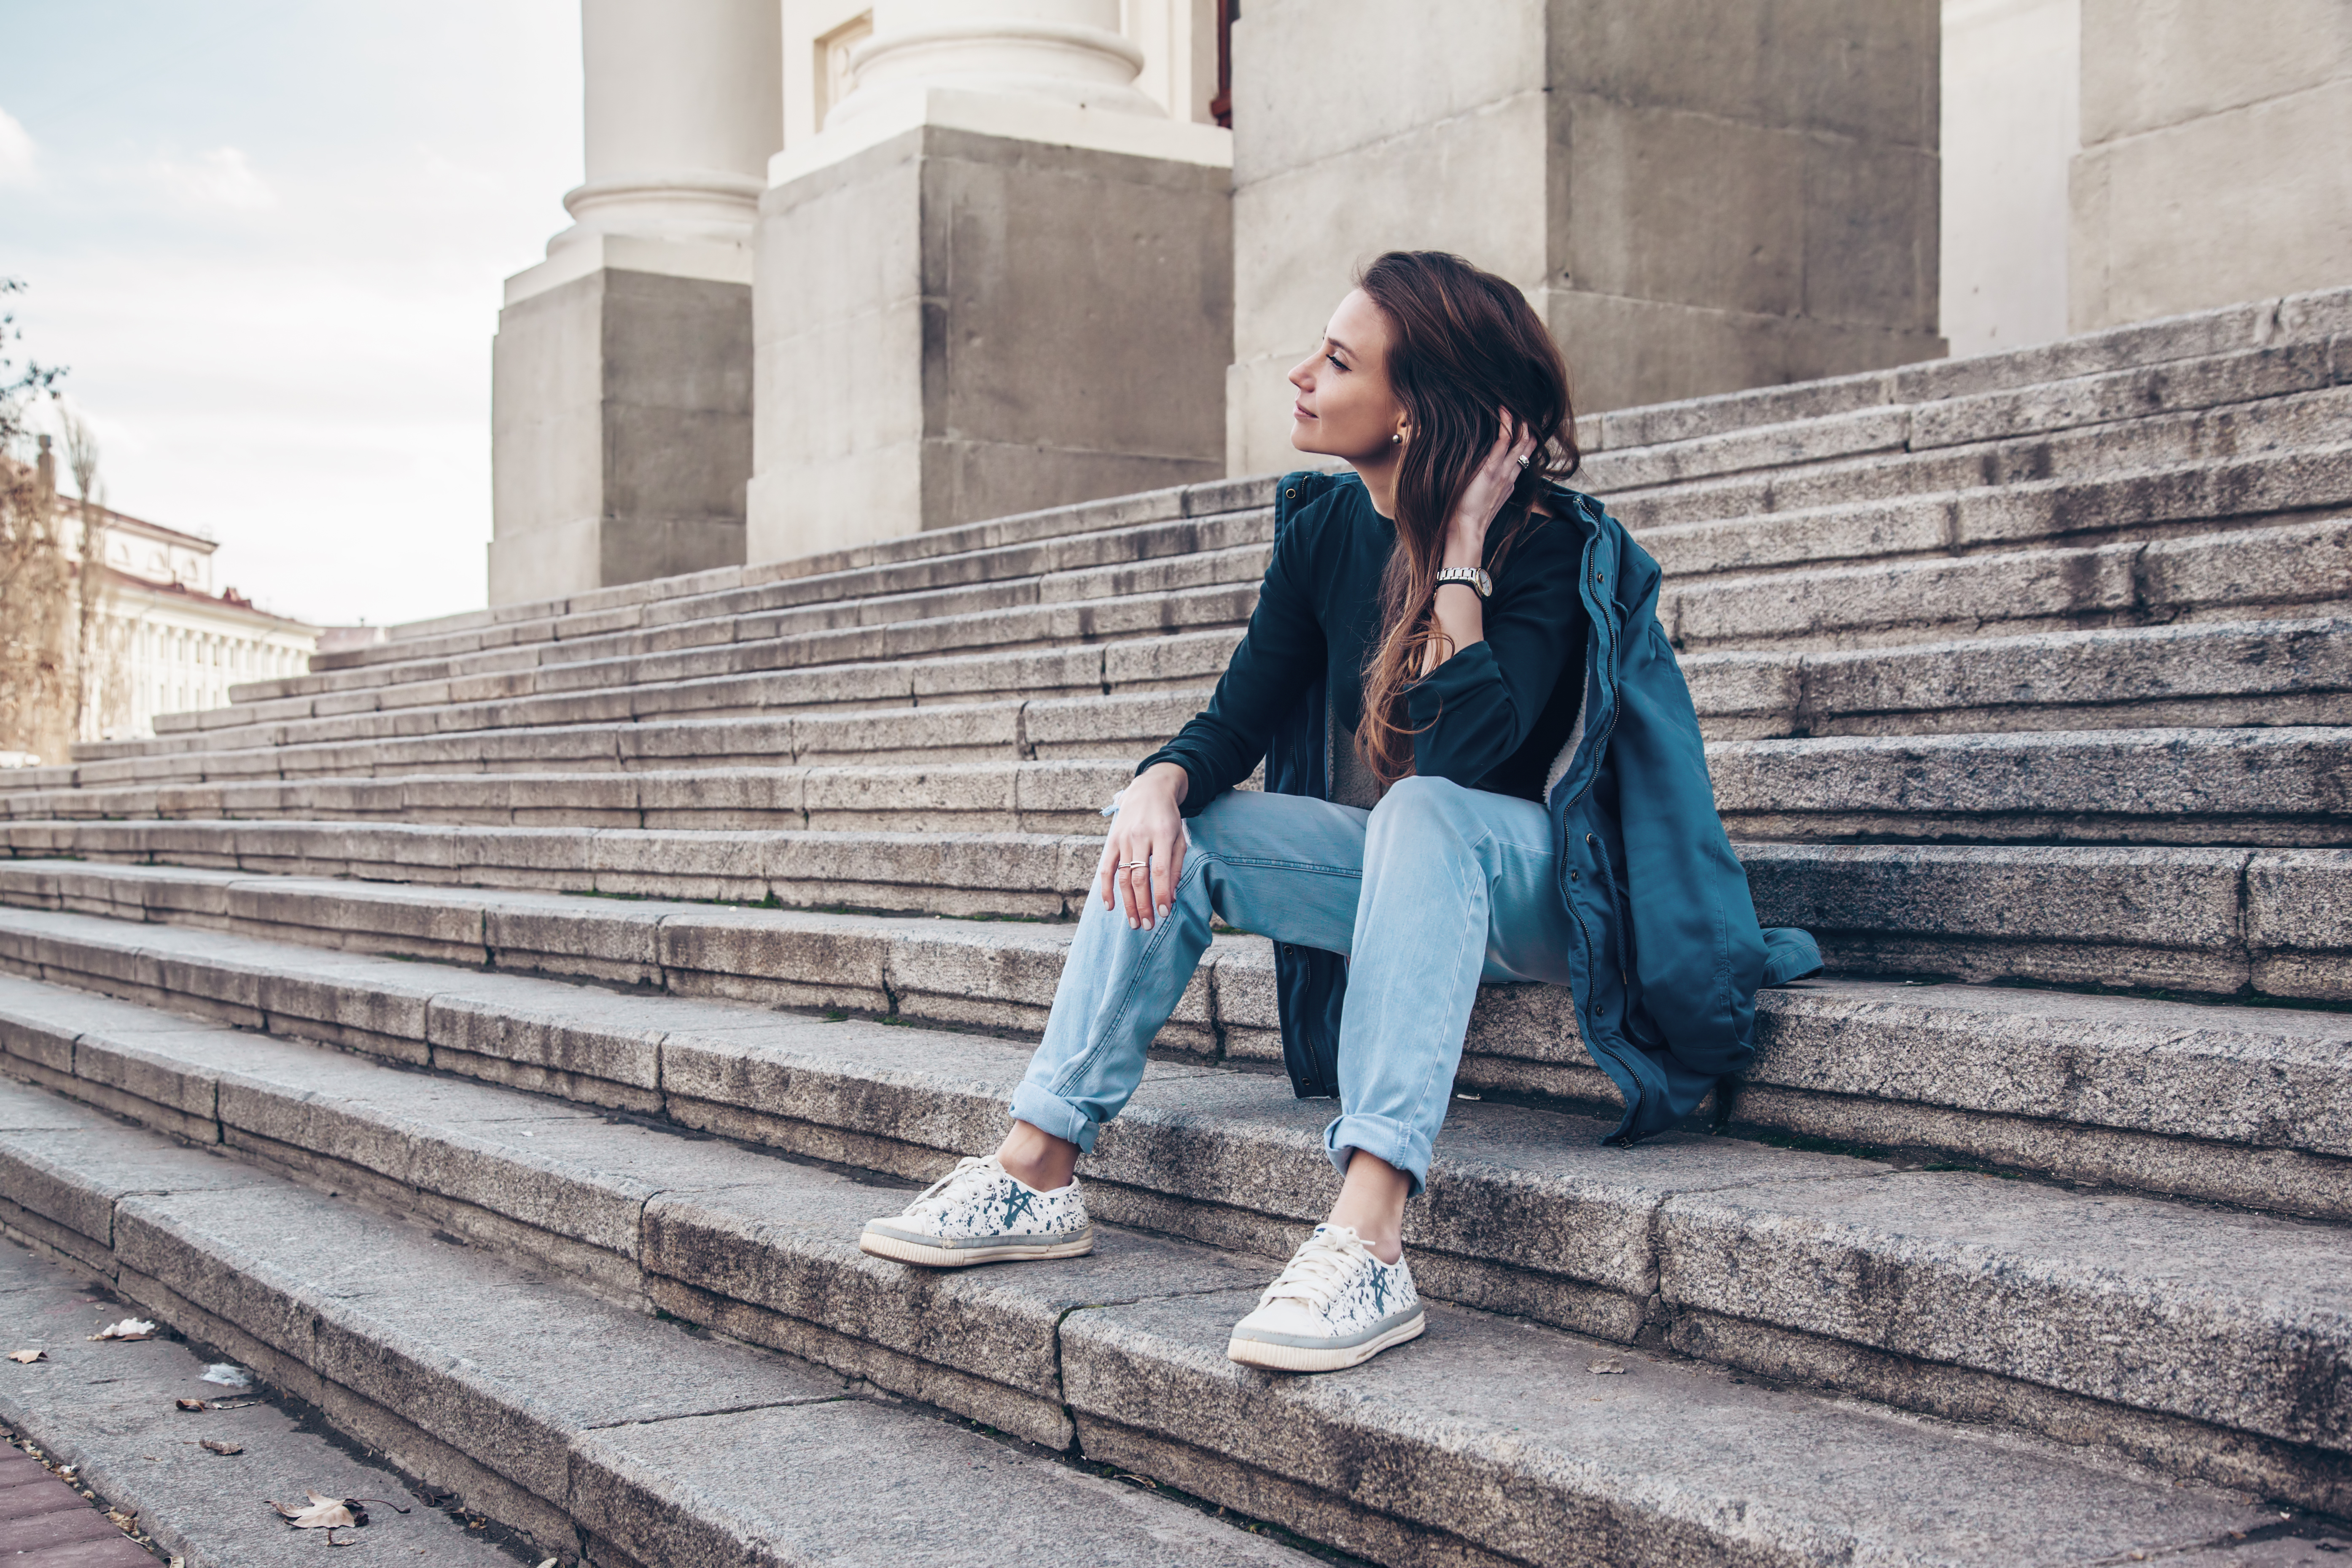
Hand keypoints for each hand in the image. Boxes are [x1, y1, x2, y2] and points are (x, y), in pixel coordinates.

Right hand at [1095, 762, 1188, 928]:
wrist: (1149, 790)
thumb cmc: (1169, 819)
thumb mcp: (1179, 839)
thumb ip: (1174, 867)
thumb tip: (1170, 898)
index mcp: (1161, 835)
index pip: (1159, 870)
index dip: (1160, 894)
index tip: (1163, 913)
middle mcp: (1140, 837)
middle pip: (1138, 877)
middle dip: (1143, 904)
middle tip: (1147, 925)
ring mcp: (1123, 839)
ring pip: (1122, 876)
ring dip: (1127, 902)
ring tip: (1133, 922)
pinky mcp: (1111, 841)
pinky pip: (1106, 868)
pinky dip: (1106, 888)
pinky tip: (1110, 906)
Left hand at [1444, 411, 1536, 566]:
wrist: (1465, 529)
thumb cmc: (1466, 513)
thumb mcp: (1481, 496)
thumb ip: (1486, 483)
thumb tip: (1478, 471)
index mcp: (1508, 481)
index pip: (1524, 454)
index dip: (1527, 437)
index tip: (1522, 422)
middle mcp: (1510, 474)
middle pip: (1527, 444)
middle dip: (1526, 424)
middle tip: (1519, 407)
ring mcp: (1503, 472)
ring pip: (1520, 441)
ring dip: (1518, 421)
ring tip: (1512, 405)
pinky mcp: (1492, 470)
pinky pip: (1504, 442)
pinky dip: (1505, 424)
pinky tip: (1503, 411)